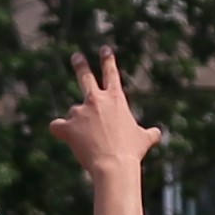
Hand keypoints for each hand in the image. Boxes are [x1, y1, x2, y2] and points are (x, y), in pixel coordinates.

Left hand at [45, 45, 153, 181]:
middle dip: (81, 65)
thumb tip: (157, 134)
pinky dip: (60, 131)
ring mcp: (80, 111)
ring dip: (78, 123)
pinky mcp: (68, 126)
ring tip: (88, 142)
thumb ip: (149, 134)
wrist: (114, 166)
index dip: (108, 60)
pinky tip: (65, 137)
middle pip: (85, 77)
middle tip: (76, 57)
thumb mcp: (144, 140)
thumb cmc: (131, 152)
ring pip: (74, 113)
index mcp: (116, 99)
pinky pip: (57, 126)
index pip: (111, 74)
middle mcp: (96, 100)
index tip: (104, 49)